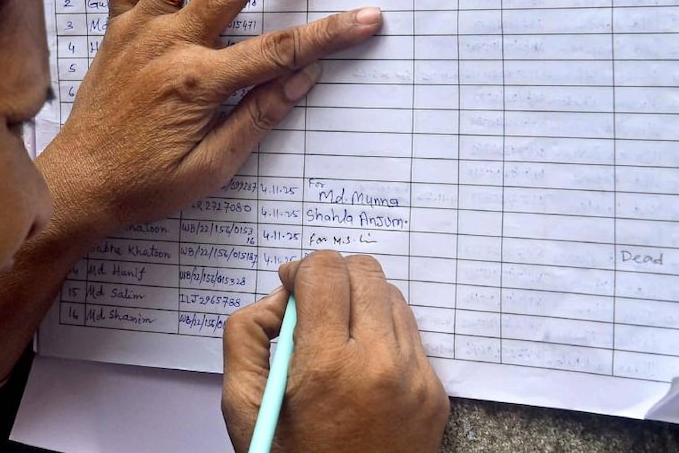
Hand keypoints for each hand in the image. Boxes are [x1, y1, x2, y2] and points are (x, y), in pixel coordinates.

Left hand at [36, 0, 381, 240]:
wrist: (77, 185)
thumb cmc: (143, 185)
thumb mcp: (210, 169)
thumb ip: (257, 118)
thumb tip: (304, 78)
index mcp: (196, 84)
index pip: (279, 50)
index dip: (331, 33)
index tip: (367, 18)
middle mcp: (167, 45)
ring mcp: (137, 29)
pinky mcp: (115, 27)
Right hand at [222, 251, 449, 452]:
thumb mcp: (243, 407)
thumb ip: (246, 335)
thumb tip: (280, 298)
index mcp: (327, 367)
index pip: (324, 271)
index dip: (301, 271)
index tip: (291, 289)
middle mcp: (380, 365)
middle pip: (363, 272)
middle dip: (332, 279)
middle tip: (313, 308)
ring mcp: (416, 379)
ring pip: (392, 296)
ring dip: (361, 302)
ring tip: (337, 338)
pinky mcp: (435, 393)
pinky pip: (411, 335)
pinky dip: (383, 334)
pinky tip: (360, 365)